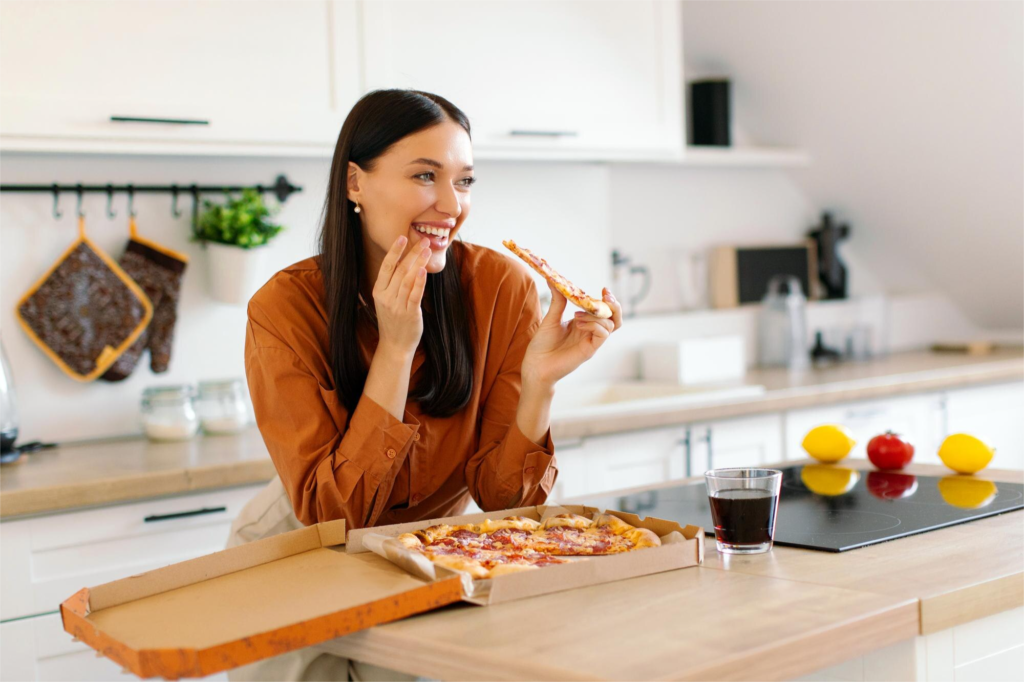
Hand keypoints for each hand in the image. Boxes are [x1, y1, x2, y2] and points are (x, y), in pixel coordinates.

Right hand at [372, 235, 430, 357]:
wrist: (395, 345)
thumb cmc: (392, 320)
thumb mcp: (386, 300)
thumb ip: (392, 283)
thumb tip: (403, 262)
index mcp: (378, 291)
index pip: (386, 267)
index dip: (394, 251)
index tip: (402, 237)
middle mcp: (386, 297)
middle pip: (400, 270)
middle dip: (412, 253)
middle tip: (423, 241)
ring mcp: (397, 306)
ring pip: (408, 279)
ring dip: (418, 263)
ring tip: (427, 251)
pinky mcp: (410, 314)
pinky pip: (415, 295)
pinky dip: (419, 282)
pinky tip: (423, 271)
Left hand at [520, 284, 622, 392]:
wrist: (536, 365)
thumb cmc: (542, 344)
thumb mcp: (551, 318)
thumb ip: (558, 301)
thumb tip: (553, 280)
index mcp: (583, 323)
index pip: (604, 311)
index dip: (607, 300)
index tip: (604, 289)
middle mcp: (590, 332)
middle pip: (615, 318)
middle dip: (614, 305)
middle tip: (605, 296)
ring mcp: (591, 341)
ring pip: (610, 325)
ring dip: (596, 316)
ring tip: (576, 316)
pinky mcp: (589, 350)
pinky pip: (602, 335)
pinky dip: (594, 326)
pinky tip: (578, 324)